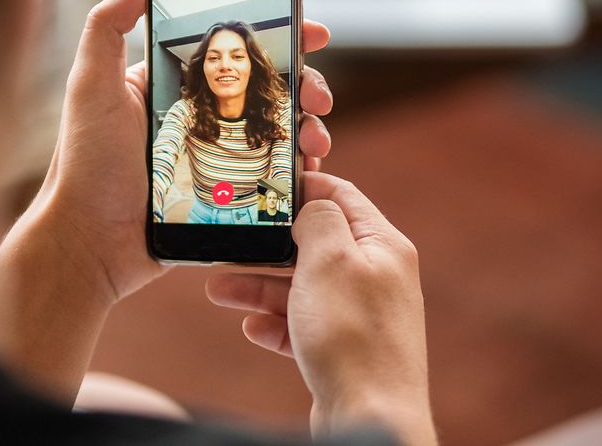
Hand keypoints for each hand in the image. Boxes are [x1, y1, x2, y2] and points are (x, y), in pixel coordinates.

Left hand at [27, 0, 334, 303]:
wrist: (90, 242)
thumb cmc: (85, 162)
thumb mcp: (90, 85)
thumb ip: (107, 26)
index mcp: (172, 85)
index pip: (234, 51)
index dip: (277, 39)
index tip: (313, 33)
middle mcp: (197, 116)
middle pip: (266, 90)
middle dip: (304, 86)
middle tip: (319, 97)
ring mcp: (214, 156)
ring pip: (275, 131)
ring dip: (307, 127)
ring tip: (316, 139)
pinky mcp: (224, 194)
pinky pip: (270, 174)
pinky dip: (296, 168)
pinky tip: (308, 168)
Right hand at [206, 172, 435, 444]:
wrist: (367, 417)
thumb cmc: (352, 336)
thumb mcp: (329, 259)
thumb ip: (318, 219)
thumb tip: (312, 203)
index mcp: (383, 246)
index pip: (343, 196)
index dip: (304, 185)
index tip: (267, 184)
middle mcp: (376, 277)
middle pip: (314, 245)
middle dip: (268, 246)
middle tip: (231, 241)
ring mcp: (360, 314)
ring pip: (302, 287)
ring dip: (260, 286)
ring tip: (218, 290)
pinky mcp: (344, 348)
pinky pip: (303, 325)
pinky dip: (275, 323)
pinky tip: (252, 327)